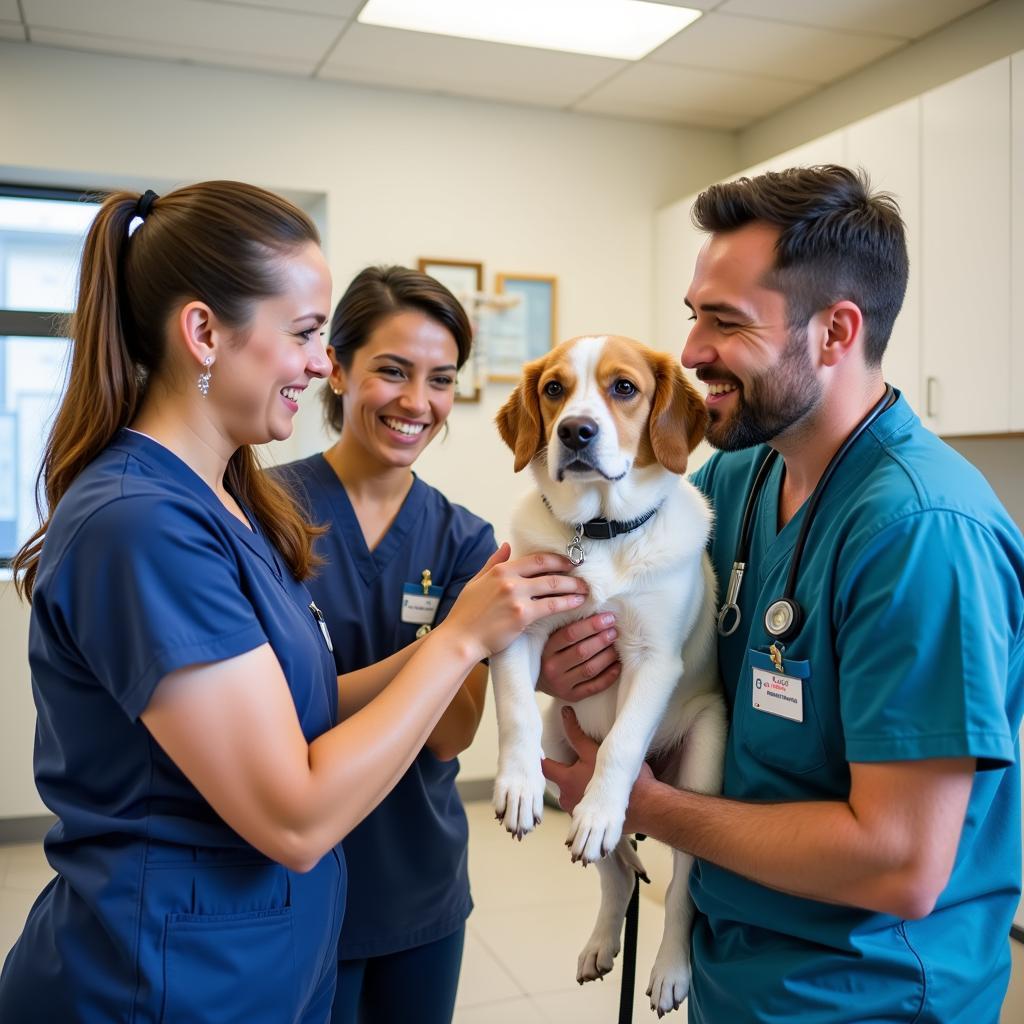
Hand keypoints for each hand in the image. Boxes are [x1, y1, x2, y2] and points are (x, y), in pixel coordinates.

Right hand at [442, 544, 587, 660]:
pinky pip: (551, 606)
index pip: (536, 559)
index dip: (556, 559)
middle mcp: (510, 580)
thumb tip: (506, 545)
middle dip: (569, 572)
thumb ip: (493, 562)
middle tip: (582, 575)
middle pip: (548, 571)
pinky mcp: (522, 615)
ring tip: (584, 589)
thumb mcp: (476, 582)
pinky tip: (577, 603)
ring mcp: (517, 597)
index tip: (569, 562)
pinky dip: (567, 603)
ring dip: (573, 587)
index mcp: (500, 570)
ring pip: (553, 587)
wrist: (460, 639)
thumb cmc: (466, 614)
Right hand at [536, 614, 620, 701]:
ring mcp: (562, 684)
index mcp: (547, 649)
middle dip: (602, 640)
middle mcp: (552, 668)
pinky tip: (618, 665)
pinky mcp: (572, 697)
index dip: (592, 625)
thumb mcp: (552, 639)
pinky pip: (594, 687)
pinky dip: (609, 676)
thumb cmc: (551, 654)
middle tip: (614, 631)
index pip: (570, 634)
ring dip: (608, 656)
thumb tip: (599, 614)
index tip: (608, 618)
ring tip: (617, 646)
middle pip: (582, 652)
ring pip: (590, 669)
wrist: (539, 680)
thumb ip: (570, 629)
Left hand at [543, 707, 654, 834]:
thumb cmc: (620, 777)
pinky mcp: (590, 822)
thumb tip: (564, 712)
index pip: (543, 767)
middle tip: (575, 763)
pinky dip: (588, 800)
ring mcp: (577, 813)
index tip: (538, 750)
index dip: (540, 757)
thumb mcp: (595, 750)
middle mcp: (567, 799)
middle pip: (558, 782)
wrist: (646, 806)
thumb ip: (576, 733)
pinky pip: (583, 808)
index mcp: (565, 781)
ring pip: (571, 795)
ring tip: (591, 778)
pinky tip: (599, 793)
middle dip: (564, 773)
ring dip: (577, 787)